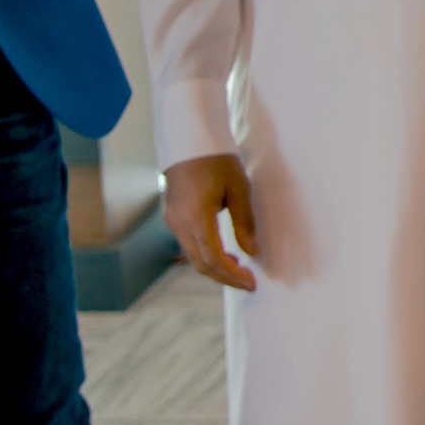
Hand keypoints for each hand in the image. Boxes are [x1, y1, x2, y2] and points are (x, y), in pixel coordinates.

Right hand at [164, 153, 259, 291]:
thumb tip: (252, 251)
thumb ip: (244, 222)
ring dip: (215, 268)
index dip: (233, 275)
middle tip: (248, 283)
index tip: (252, 282)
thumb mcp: (238, 188)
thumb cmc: (217, 160)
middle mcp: (179, 224)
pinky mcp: (172, 218)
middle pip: (201, 264)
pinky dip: (206, 255)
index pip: (213, 259)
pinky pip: (188, 245)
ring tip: (239, 270)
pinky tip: (224, 254)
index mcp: (196, 217)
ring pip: (193, 257)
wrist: (190, 141)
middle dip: (225, 278)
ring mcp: (172, 221)